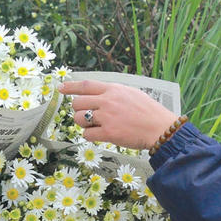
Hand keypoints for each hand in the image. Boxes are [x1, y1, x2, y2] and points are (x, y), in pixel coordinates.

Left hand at [58, 80, 179, 150]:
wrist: (160, 128)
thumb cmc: (149, 112)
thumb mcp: (131, 93)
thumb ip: (114, 93)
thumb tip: (98, 95)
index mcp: (113, 89)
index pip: (86, 85)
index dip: (71, 87)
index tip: (60, 88)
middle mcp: (107, 101)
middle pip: (78, 103)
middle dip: (78, 110)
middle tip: (87, 115)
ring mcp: (107, 117)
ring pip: (79, 119)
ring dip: (83, 124)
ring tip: (96, 126)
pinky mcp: (108, 133)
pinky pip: (87, 135)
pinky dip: (90, 136)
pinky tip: (100, 135)